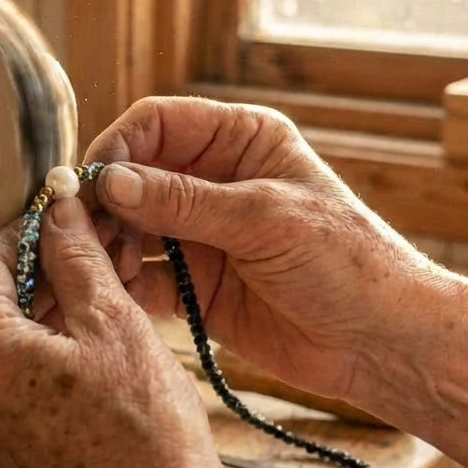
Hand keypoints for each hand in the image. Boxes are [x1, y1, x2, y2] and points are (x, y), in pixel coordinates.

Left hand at [0, 195, 229, 467]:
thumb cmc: (145, 433)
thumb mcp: (113, 322)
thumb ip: (75, 255)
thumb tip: (57, 207)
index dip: (23, 231)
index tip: (61, 221)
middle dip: (39, 274)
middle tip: (94, 257)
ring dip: (43, 316)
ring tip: (101, 302)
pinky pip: (5, 389)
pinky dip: (39, 361)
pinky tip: (90, 354)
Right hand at [85, 97, 430, 401]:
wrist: (383, 342)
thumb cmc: (347, 263)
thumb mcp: (265, 219)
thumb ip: (183, 201)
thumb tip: (109, 181)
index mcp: (240, 141)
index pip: (157, 124)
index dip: (118, 147)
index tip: (91, 183)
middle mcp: (214, 181)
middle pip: (134, 176)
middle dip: (106, 204)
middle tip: (83, 234)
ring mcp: (202, 234)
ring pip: (131, 228)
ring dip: (110, 246)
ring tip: (103, 270)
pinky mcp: (197, 285)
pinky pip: (145, 278)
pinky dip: (124, 285)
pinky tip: (114, 296)